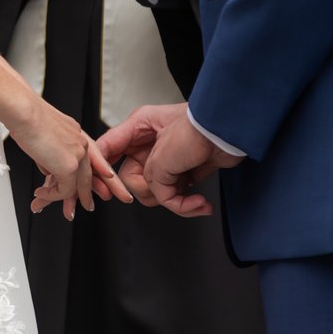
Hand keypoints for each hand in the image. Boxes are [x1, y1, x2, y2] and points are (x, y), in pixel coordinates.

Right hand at [8, 98, 131, 219]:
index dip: (102, 171)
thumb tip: (48, 167)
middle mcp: (81, 144)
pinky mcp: (68, 167)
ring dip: (70, 200)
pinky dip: (52, 196)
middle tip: (90, 205)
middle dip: (91, 193)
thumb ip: (52, 152)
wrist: (24, 112)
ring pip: (77, 185)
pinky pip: (63, 189)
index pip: (96, 155)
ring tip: (69, 212)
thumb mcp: (46, 135)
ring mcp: (77, 156)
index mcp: (77, 134)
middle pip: (92, 174)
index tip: (109, 180)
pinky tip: (42, 195)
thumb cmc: (28, 117)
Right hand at [92, 104, 241, 218]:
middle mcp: (148, 144)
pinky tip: (201, 204)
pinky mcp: (183, 174)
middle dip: (149, 191)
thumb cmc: (199, 129)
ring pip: (152, 193)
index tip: (104, 191)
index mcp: (137, 129)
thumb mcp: (162, 155)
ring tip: (190, 196)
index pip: (107, 149)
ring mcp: (166, 160)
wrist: (230, 133)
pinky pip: (175, 198)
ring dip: (173, 200)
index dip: (101, 172)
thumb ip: (150, 179)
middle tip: (161, 190)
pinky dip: (188, 205)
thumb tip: (155, 194)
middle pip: (130, 179)